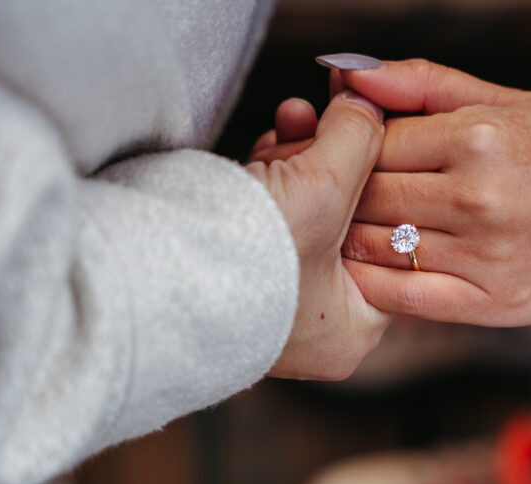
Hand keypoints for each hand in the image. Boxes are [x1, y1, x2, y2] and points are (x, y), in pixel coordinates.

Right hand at [247, 90, 389, 379]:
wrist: (141, 277)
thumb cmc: (244, 260)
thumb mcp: (324, 190)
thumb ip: (358, 141)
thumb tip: (368, 105)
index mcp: (352, 331)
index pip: (389, 244)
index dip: (379, 179)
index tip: (369, 132)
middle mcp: (315, 329)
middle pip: (345, 225)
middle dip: (329, 164)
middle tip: (319, 121)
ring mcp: (271, 308)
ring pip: (304, 216)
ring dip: (295, 163)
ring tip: (287, 125)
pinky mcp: (231, 282)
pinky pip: (266, 223)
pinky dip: (265, 181)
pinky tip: (263, 148)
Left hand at [335, 59, 530, 326]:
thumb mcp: (509, 100)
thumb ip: (424, 84)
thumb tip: (348, 75)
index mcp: (478, 138)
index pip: (374, 143)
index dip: (350, 151)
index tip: (345, 159)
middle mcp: (477, 197)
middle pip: (368, 195)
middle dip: (342, 195)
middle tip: (333, 199)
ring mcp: (484, 255)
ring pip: (377, 246)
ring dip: (350, 239)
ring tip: (345, 233)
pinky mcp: (492, 303)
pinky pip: (406, 297)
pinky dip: (373, 286)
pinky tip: (364, 273)